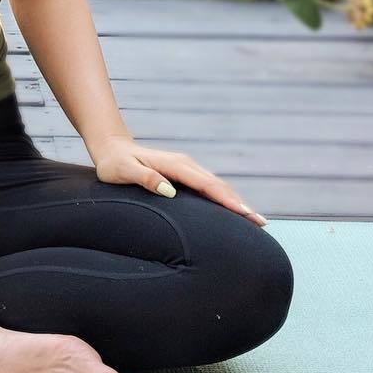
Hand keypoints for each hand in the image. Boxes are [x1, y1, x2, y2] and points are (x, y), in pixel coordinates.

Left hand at [91, 137, 267, 227]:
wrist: (111, 149)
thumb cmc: (114, 164)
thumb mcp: (123, 171)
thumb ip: (145, 178)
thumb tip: (170, 190)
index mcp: (175, 165)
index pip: (207, 184)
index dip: (227, 199)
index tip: (245, 213)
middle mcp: (185, 165)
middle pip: (218, 186)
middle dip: (240, 204)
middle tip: (261, 223)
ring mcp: (187, 169)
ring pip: (216, 186)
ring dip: (236, 202)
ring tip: (256, 221)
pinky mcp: (185, 174)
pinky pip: (209, 188)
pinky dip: (224, 198)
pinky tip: (234, 211)